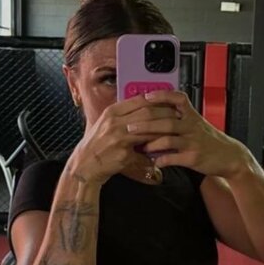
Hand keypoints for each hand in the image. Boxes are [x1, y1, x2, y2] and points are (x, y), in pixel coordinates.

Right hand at [67, 95, 181, 185]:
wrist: (85, 165)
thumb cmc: (97, 145)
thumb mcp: (107, 124)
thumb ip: (124, 116)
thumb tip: (144, 108)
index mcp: (112, 112)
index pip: (139, 99)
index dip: (157, 99)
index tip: (169, 101)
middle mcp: (114, 121)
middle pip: (146, 112)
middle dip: (165, 113)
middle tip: (178, 115)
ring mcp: (118, 137)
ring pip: (148, 128)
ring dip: (164, 128)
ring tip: (176, 128)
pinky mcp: (122, 153)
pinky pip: (144, 147)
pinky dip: (156, 145)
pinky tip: (166, 146)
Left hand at [136, 90, 251, 177]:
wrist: (229, 157)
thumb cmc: (209, 141)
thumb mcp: (197, 125)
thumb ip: (179, 118)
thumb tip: (156, 114)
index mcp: (192, 116)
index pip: (178, 99)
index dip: (162, 96)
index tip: (146, 96)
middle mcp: (192, 126)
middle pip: (166, 120)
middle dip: (145, 123)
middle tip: (129, 126)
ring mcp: (192, 142)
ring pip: (168, 139)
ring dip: (151, 143)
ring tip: (140, 146)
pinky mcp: (193, 157)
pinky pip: (173, 158)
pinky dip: (161, 160)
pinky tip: (154, 161)